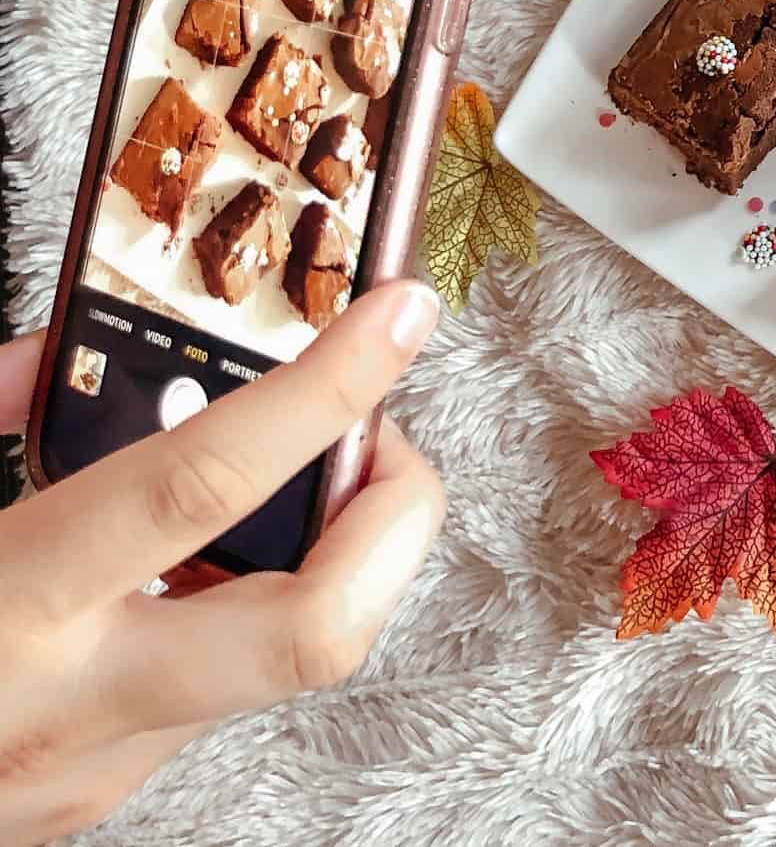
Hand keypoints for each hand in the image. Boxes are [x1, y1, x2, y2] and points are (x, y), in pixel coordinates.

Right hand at [0, 282, 443, 845]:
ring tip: (303, 475)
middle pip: (322, 627)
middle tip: (384, 432)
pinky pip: (222, 688)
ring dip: (339, 554)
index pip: (208, 483)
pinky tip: (195, 560)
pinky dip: (247, 602)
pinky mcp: (105, 795)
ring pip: (294, 660)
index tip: (397, 315)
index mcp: (4, 609)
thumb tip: (63, 350)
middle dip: (400, 518)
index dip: (324, 388)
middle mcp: (73, 702)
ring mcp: (100, 765)